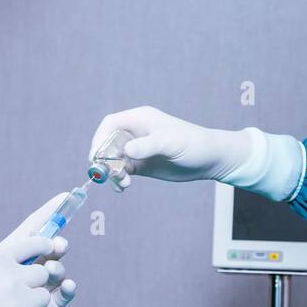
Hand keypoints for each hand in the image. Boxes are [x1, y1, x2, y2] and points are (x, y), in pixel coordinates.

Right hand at [0, 194, 76, 306]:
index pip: (35, 241)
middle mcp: (12, 276)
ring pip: (44, 296)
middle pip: (44, 272)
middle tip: (23, 288)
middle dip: (37, 279)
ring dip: (33, 302)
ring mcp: (18, 302)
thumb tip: (2, 262)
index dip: (47, 243)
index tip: (53, 245)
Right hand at [88, 106, 252, 184]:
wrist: (210, 160)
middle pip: (108, 143)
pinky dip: (118, 179)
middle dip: (103, 159)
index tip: (96, 155)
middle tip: (105, 174)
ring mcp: (138, 150)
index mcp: (140, 119)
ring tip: (122, 184)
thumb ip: (148, 146)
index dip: (99, 138)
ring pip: (113, 160)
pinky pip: (122, 172)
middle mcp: (136, 133)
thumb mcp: (171, 142)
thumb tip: (126, 151)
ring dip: (111, 172)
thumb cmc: (193, 143)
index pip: (110, 124)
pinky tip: (123, 187)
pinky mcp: (142, 165)